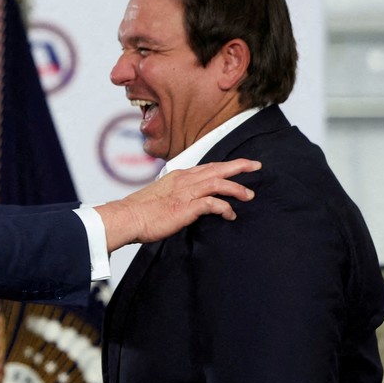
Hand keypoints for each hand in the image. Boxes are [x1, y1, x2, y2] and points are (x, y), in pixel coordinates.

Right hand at [93, 159, 260, 251]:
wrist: (127, 217)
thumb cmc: (140, 211)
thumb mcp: (160, 196)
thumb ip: (175, 195)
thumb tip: (185, 202)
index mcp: (178, 177)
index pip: (206, 167)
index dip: (224, 165)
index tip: (237, 166)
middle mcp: (184, 180)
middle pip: (217, 168)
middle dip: (239, 166)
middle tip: (256, 165)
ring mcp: (186, 192)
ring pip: (218, 183)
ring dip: (236, 188)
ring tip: (249, 195)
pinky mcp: (186, 207)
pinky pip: (212, 203)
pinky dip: (225, 207)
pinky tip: (230, 214)